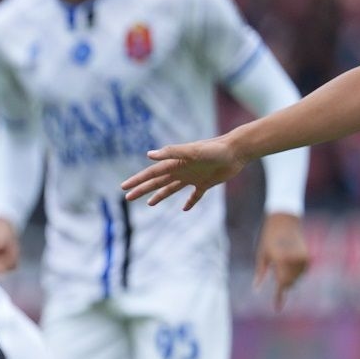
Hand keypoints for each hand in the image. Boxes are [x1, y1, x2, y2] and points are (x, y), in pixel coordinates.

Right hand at [122, 136, 243, 210]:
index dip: (137, 180)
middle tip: (128, 197)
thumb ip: (171, 152)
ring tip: (149, 204)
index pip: (151, 174)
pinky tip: (184, 209)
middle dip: (142, 189)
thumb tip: (149, 155)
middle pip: (157, 182)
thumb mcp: (192, 151)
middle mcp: (181, 170)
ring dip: (160, 195)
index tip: (124, 187)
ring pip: (172, 189)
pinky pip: (194, 196)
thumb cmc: (214, 149)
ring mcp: (192, 177)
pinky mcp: (205, 183)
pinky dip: (189, 202)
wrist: (235, 151)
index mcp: (175, 163)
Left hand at [255, 212, 309, 309]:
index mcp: (281, 260)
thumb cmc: (268, 238)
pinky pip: (301, 273)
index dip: (279, 297)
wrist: (285, 222)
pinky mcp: (308, 258)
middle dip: (282, 284)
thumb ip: (260, 274)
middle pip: (289, 283)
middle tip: (277, 274)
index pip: (280, 284)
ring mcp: (303, 260)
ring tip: (281, 261)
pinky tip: (289, 260)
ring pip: (296, 279)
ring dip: (289, 277)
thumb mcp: (261, 256)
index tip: (277, 310)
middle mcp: (294, 261)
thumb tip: (256, 290)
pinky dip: (295, 272)